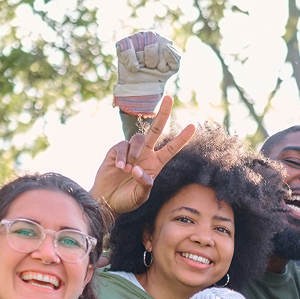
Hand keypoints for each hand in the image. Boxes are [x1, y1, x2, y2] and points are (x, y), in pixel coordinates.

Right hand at [90, 95, 195, 215]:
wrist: (106, 201)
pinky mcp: (116, 150)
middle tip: (169, 98)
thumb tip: (139, 170)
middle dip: (163, 114)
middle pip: (156, 129)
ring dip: (135, 152)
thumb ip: (144, 185)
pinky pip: (122, 146)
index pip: (171, 149)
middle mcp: (145, 154)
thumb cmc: (126, 200)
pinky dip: (121, 156)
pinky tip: (119, 167)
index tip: (193, 126)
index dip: (182, 138)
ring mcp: (130, 151)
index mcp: (155, 165)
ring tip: (127, 169)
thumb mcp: (139, 197)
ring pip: (138, 138)